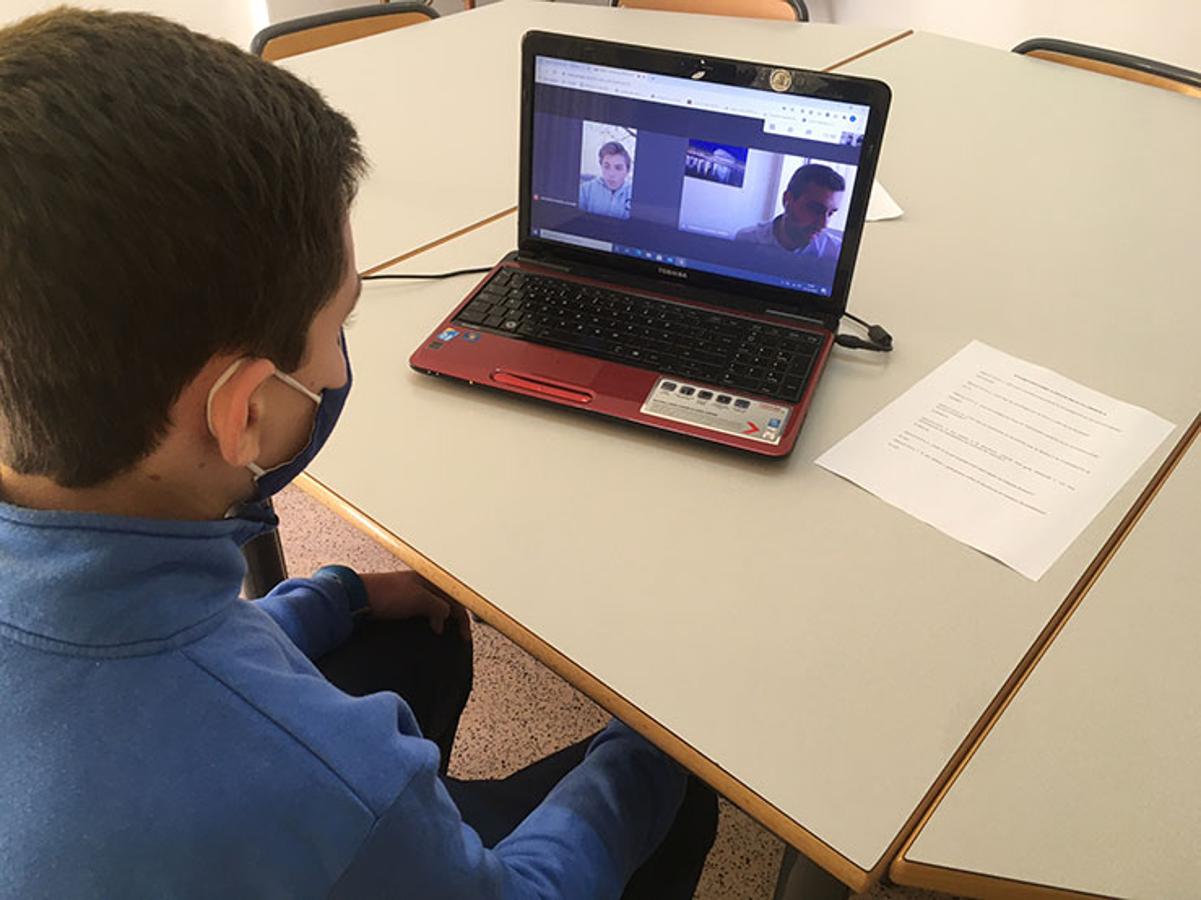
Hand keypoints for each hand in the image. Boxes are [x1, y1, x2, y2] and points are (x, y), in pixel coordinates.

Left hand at [357, 570, 471, 640]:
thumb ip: (439, 607)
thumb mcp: (420, 600)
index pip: (455, 598)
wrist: (357, 597)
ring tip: (441, 632)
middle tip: (458, 634)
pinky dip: (427, 620)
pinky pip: (420, 612)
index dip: (463, 618)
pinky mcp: (397, 602)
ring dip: (440, 620)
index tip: (464, 635)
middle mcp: (421, 584)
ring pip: (433, 607)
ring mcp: (409, 592)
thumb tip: (447, 616)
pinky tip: (423, 628)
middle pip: (446, 601)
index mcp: (429, 579)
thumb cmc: (385, 594)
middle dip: (454, 618)